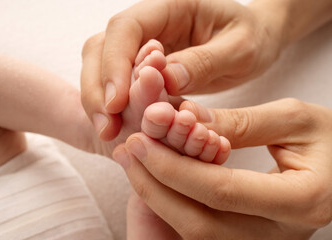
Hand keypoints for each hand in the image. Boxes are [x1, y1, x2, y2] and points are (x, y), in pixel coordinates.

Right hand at [81, 0, 288, 140]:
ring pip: (101, 65)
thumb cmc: (252, 37)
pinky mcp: (143, 65)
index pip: (127, 28)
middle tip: (106, 127)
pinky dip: (112, 106)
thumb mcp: (240, 48)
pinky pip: (118, 82)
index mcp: (170, 6)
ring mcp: (142, 44)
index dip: (115, 64)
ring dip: (99, 100)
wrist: (255, 38)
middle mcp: (149, 22)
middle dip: (97, 88)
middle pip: (102, 47)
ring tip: (108, 132)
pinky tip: (118, 127)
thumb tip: (165, 82)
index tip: (116, 103)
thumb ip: (204, 61)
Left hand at [114, 98, 331, 238]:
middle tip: (128, 150)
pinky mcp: (250, 239)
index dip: (174, 166)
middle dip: (156, 186)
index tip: (140, 139)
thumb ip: (241, 123)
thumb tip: (186, 121)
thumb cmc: (331, 141)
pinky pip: (202, 230)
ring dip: (158, 197)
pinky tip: (155, 177)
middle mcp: (280, 234)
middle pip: (201, 222)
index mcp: (301, 200)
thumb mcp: (294, 120)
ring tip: (133, 161)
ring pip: (196, 233)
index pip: (221, 190)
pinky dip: (173, 204)